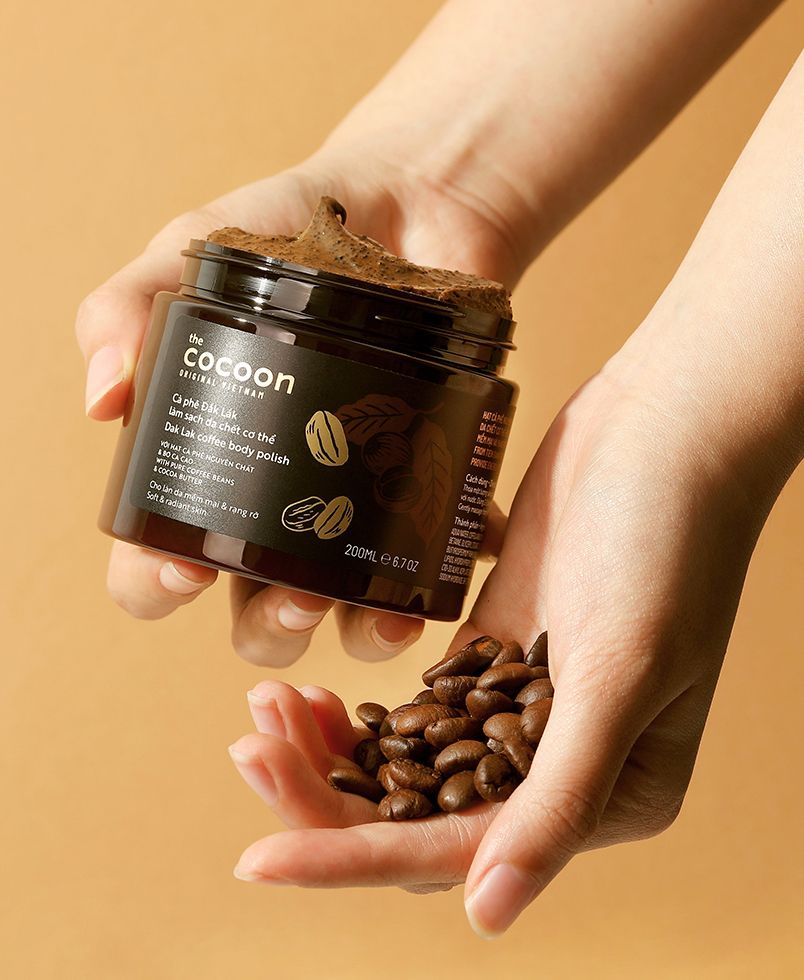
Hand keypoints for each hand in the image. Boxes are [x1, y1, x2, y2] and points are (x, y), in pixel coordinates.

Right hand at [76, 150, 519, 665]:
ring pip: (348, 616)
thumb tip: (101, 397)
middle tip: (298, 594)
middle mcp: (279, 512)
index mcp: (212, 474)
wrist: (407, 203)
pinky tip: (467, 549)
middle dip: (272, 626)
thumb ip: (133, 305)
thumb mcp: (199, 250)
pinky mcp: (430, 494)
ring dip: (364, 635)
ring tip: (388, 614)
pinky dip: (455, 568)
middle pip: (258, 617)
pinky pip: (442, 557)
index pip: (158, 563)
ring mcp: (356, 511)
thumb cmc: (289, 233)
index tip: (181, 569)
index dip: (156, 584)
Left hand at [227, 342, 782, 932]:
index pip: (458, 849)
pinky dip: (361, 705)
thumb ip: (559, 799)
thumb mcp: (623, 676)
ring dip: (332, 747)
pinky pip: (413, 702)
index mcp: (606, 793)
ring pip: (407, 759)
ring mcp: (518, 704)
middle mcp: (557, 760)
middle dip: (326, 792)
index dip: (353, 855)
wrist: (659, 437)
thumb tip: (487, 914)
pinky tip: (310, 689)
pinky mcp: (489, 648)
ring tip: (266, 711)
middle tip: (250, 748)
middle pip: (418, 811)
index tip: (259, 860)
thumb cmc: (667, 547)